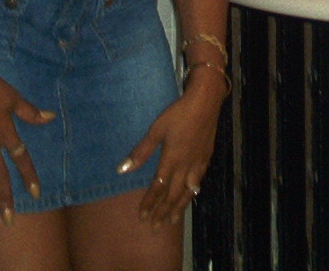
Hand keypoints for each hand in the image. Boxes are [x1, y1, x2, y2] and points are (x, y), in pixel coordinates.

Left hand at [120, 72, 225, 227]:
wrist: (205, 102)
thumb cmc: (178, 114)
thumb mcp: (156, 129)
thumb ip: (141, 152)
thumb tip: (122, 170)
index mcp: (171, 159)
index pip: (158, 187)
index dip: (150, 203)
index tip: (142, 216)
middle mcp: (185, 166)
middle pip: (173, 194)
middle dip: (163, 211)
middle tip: (155, 227)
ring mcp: (198, 163)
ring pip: (188, 191)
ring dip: (179, 207)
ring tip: (172, 220)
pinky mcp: (207, 157)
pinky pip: (199, 181)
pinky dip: (193, 192)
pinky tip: (192, 194)